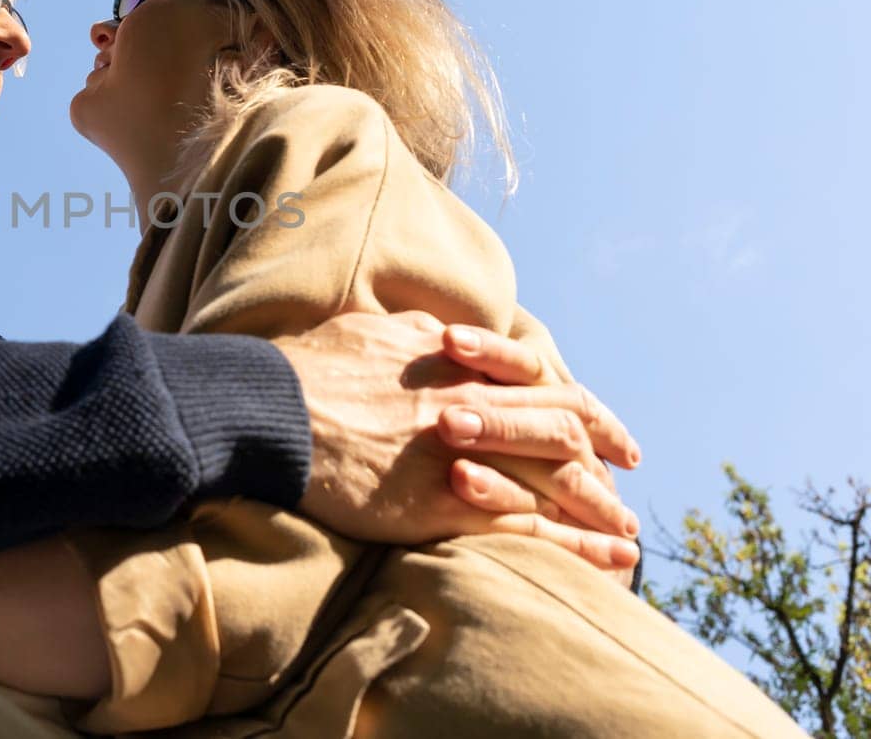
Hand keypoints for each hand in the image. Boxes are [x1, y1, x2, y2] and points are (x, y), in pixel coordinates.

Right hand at [276, 311, 640, 572]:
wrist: (269, 410)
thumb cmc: (308, 370)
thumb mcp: (372, 333)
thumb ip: (416, 337)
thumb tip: (440, 336)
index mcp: (456, 364)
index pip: (541, 381)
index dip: (579, 403)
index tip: (601, 424)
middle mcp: (472, 406)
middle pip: (563, 428)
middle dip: (604, 452)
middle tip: (627, 473)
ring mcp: (461, 458)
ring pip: (555, 481)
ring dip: (599, 507)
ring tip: (627, 533)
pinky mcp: (440, 506)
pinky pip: (526, 531)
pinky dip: (574, 547)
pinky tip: (605, 563)